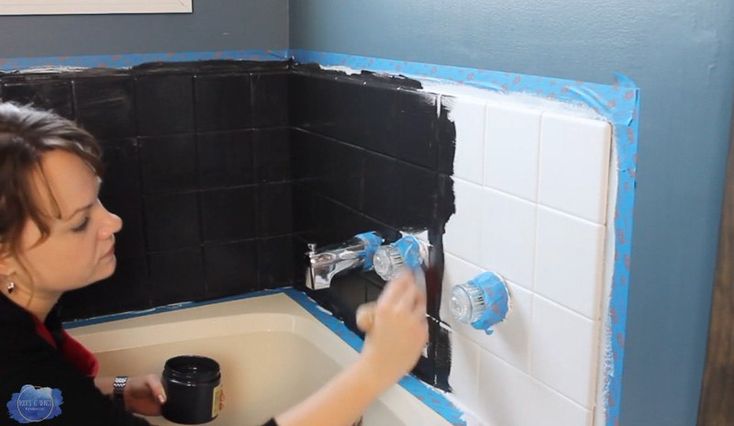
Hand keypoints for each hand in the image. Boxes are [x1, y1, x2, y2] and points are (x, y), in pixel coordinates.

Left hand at [123, 375, 225, 415]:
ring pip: (192, 401)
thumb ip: (157, 388)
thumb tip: (165, 399)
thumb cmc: (137, 383)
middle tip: (221, 399)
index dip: (207, 383)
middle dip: (212, 394)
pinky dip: (191, 414)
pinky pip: (182, 412)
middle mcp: (176, 389)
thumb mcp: (148, 380)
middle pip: (198, 391)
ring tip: (216, 407)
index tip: (217, 388)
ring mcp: (172, 400)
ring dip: (204, 404)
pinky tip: (199, 415)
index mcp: (174, 379)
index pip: (195, 379)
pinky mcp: (167, 410)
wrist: (126, 395)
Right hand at [358, 270, 427, 389]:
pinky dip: (419, 319)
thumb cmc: (373, 345)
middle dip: (414, 284)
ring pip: (421, 303)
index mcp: (385, 306)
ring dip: (417, 301)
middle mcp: (401, 312)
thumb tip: (396, 294)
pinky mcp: (423, 333)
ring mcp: (414, 322)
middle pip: (414, 289)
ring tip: (412, 305)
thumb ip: (385, 304)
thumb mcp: (371, 318)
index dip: (406, 274)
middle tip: (414, 281)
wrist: (379, 367)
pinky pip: (423, 320)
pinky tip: (412, 324)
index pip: (400, 281)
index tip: (408, 270)